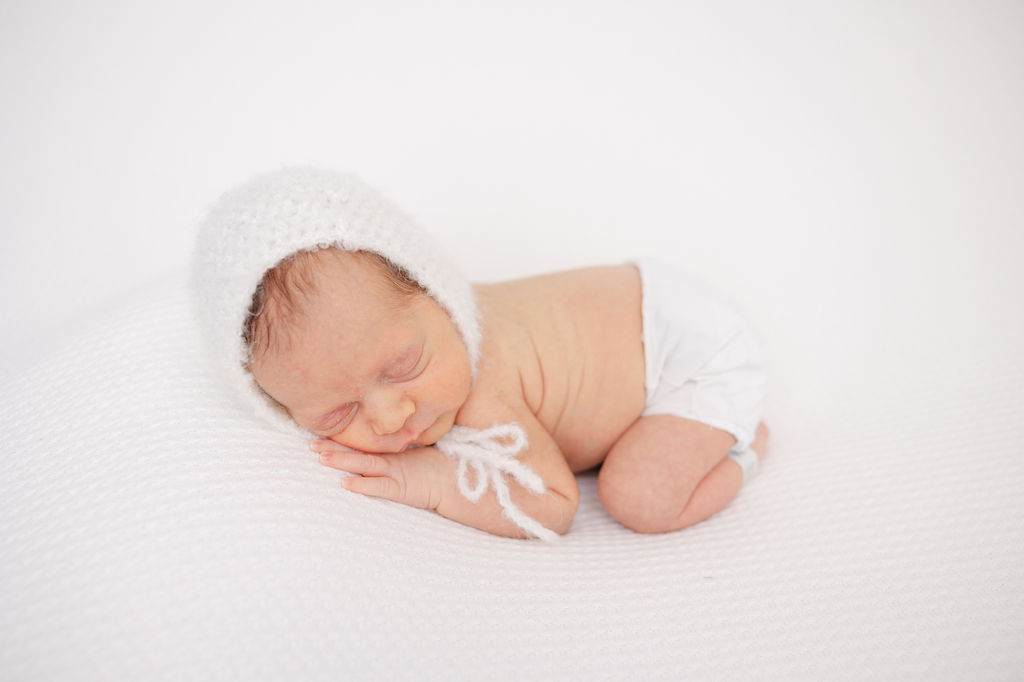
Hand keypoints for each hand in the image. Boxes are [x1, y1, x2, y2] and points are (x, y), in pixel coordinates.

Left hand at [311, 439, 449, 510]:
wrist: (458, 480)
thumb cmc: (438, 468)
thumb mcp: (416, 454)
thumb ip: (400, 447)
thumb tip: (386, 435)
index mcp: (392, 451)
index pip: (363, 444)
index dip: (342, 440)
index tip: (322, 433)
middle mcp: (390, 459)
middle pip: (357, 452)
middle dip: (333, 448)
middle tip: (311, 445)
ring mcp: (394, 473)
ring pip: (362, 465)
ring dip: (341, 461)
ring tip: (320, 459)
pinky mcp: (399, 488)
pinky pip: (377, 486)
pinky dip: (360, 485)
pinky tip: (344, 484)